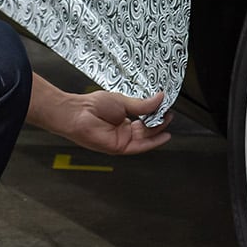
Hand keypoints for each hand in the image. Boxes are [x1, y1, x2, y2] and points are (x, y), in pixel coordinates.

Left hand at [34, 89, 173, 155]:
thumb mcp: (122, 102)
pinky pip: (140, 146)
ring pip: (145, 138)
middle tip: (169, 114)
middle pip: (146, 130)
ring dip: (158, 130)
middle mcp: (122, 132)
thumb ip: (142, 104)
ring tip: (168, 120)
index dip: (155, 115)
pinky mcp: (120, 147)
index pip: (143, 120)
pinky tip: (163, 135)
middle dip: (159, 123)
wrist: (77, 114)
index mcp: (122, 121)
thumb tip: (159, 99)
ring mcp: (121, 140)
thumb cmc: (91, 107)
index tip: (165, 108)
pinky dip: (153, 142)